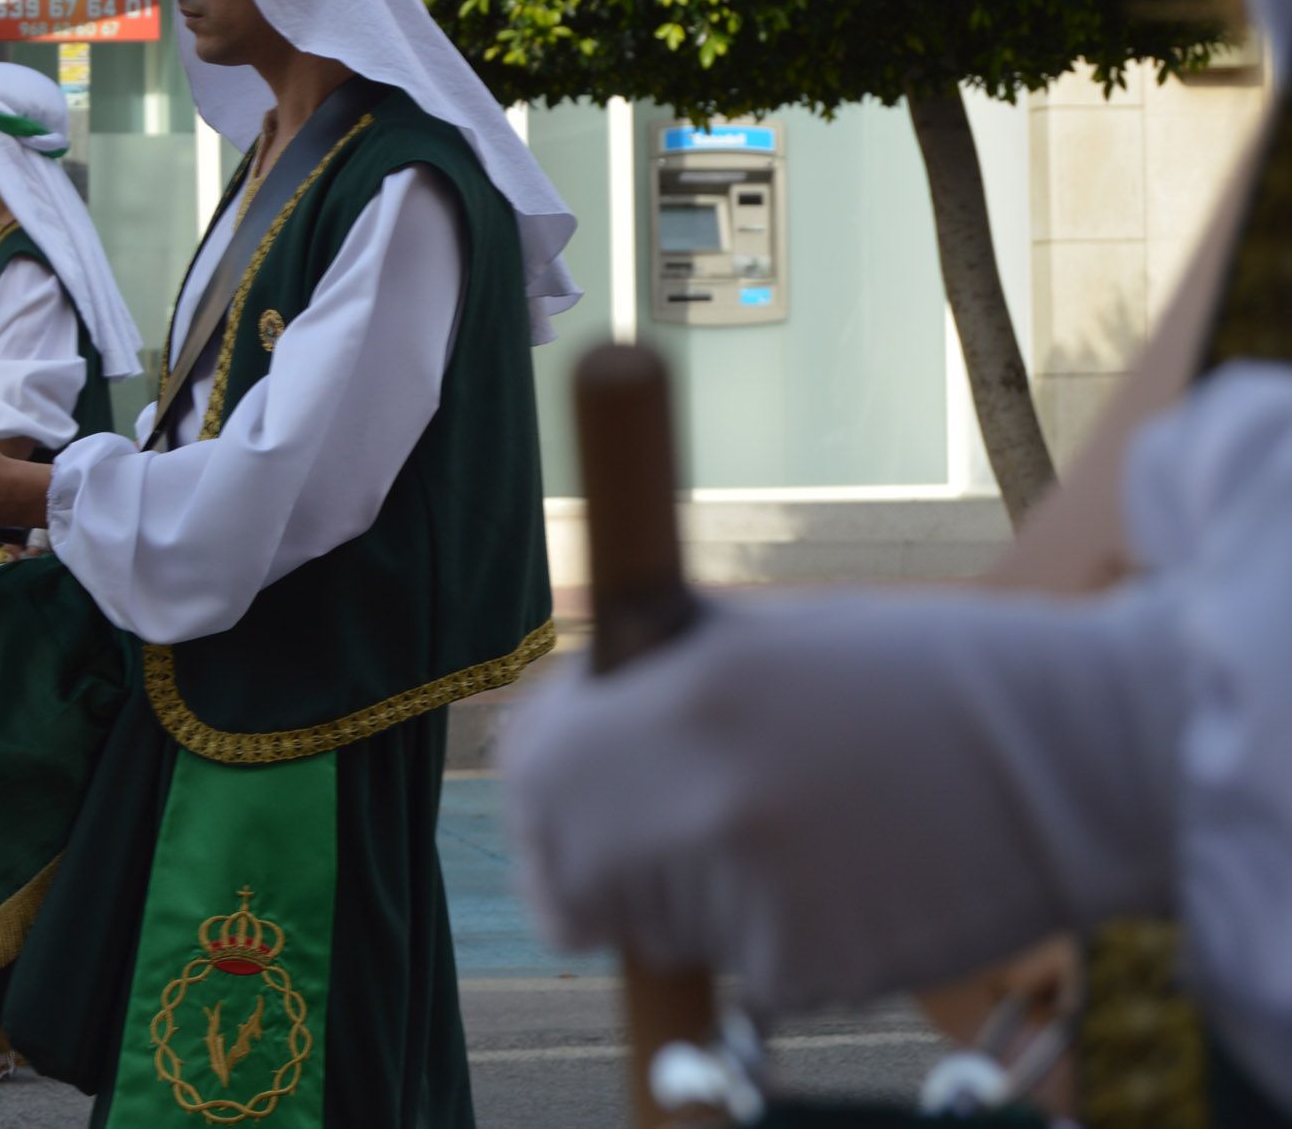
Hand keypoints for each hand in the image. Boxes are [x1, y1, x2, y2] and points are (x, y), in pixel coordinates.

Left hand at [500, 586, 1183, 1012]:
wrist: (1082, 751)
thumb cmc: (922, 676)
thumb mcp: (763, 640)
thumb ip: (648, 693)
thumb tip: (558, 736)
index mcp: (684, 703)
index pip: (530, 781)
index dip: (548, 787)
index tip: (582, 782)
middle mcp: (702, 807)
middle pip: (566, 879)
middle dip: (602, 860)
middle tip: (678, 829)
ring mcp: (752, 898)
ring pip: (655, 931)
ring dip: (691, 903)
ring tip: (800, 835)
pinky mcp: (809, 973)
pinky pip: (746, 973)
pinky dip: (776, 944)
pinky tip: (851, 881)